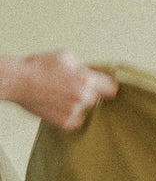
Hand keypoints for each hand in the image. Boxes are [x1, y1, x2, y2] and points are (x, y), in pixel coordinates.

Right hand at [1, 50, 117, 130]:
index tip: (106, 89)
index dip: (108, 87)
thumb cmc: (38, 67)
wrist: (17, 82)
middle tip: (76, 90)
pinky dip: (70, 115)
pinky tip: (58, 105)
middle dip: (91, 95)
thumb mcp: (65, 57)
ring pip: (87, 112)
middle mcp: (83, 98)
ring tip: (62, 97)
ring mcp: (75, 112)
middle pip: (99, 100)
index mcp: (86, 80)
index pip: (112, 88)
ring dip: (80, 106)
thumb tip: (92, 74)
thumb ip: (83, 68)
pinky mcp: (67, 123)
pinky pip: (76, 121)